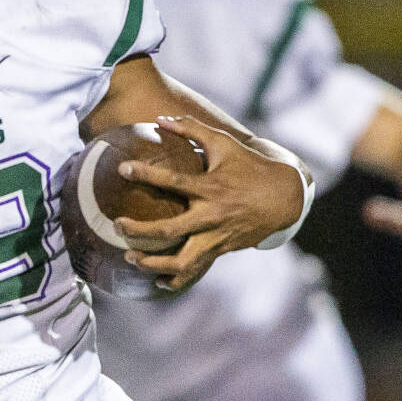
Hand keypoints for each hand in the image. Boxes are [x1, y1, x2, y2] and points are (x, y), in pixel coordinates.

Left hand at [112, 115, 303, 290]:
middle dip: (139, 230)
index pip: (173, 181)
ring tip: (130, 258)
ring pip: (182, 261)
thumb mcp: (224, 143)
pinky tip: (157, 281)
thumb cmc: (250, 166)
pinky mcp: (221, 250)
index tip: (122, 169)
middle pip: (169, 230)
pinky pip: (195, 270)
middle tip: (116, 225)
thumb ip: (192, 129)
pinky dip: (176, 279)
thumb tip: (160, 118)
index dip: (146, 174)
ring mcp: (216, 237)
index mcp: (210, 188)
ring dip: (153, 264)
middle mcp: (211, 216)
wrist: (285, 199)